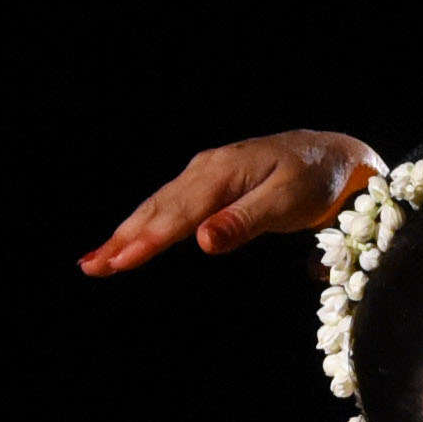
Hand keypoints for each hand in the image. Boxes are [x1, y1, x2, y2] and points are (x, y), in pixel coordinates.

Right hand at [78, 131, 381, 276]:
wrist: (331, 154)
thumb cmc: (314, 180)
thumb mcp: (287, 202)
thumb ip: (245, 222)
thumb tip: (203, 242)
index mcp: (222, 173)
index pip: (178, 214)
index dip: (147, 240)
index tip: (120, 261)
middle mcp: (206, 169)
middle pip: (157, 209)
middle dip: (122, 239)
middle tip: (92, 267)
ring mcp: (204, 174)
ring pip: (158, 207)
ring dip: (126, 233)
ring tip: (96, 259)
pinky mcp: (208, 182)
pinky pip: (169, 206)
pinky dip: (145, 224)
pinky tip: (128, 239)